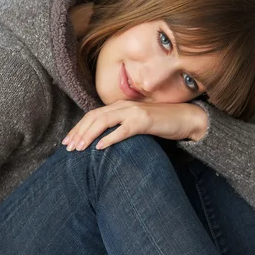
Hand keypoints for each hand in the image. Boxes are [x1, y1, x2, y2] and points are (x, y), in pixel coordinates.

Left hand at [62, 100, 207, 150]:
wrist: (186, 118)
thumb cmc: (161, 123)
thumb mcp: (137, 123)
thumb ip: (120, 127)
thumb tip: (103, 141)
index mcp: (120, 106)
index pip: (93, 115)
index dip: (78, 127)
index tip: (68, 141)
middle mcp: (124, 106)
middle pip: (94, 117)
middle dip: (79, 132)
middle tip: (69, 147)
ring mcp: (134, 112)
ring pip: (104, 121)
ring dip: (89, 135)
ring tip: (79, 148)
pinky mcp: (144, 121)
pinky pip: (123, 130)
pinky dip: (110, 138)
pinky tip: (100, 148)